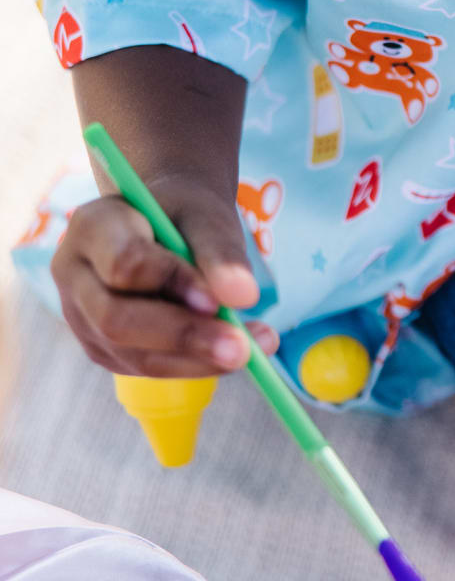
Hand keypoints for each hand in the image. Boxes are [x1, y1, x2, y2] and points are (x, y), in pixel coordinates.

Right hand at [50, 177, 278, 377]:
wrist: (171, 223)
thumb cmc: (185, 214)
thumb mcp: (206, 216)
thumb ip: (220, 252)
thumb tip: (244, 297)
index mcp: (92, 227)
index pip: (124, 263)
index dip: (172, 283)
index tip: (220, 300)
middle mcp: (75, 276)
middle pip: (117, 320)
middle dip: (183, 336)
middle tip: (243, 348)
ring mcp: (82, 318)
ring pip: (131, 354)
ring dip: (196, 359)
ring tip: (254, 350)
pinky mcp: (103, 348)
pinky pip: (146, 367)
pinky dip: (193, 364)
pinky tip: (235, 353)